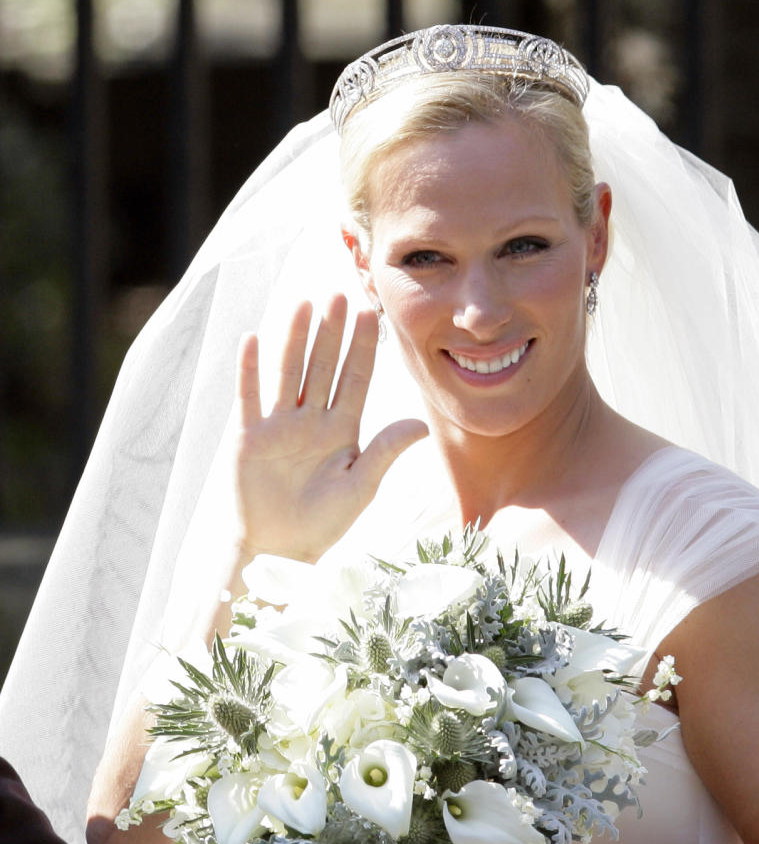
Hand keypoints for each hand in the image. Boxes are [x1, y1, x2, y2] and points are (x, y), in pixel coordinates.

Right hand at [235, 297, 427, 561]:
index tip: (371, 313)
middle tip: (340, 294)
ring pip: (290, 372)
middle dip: (333, 332)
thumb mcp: (361, 487)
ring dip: (296, 339)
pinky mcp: (249, 437)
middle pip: (324, 367)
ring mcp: (280, 425)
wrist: (280, 549)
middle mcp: (312, 420)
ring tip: (304, 303)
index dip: (363, 347)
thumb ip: (385, 451)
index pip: (356, 380)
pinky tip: (252, 339)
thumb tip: (422, 422)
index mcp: (343, 430)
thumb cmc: (324, 522)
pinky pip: (250, 397)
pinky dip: (249, 370)